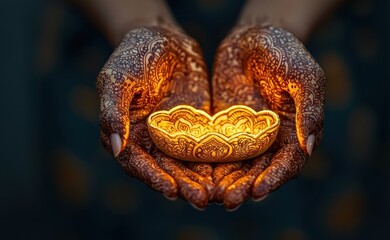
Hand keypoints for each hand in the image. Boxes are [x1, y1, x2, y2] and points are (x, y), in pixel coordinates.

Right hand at [97, 26, 213, 208]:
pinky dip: (215, 162)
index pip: (137, 163)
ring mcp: (174, 136)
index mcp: (125, 134)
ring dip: (200, 181)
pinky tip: (230, 172)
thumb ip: (112, 111)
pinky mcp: (195, 128)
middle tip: (201, 200)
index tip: (171, 189)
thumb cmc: (133, 55)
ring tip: (217, 194)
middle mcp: (150, 141)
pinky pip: (205, 148)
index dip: (153, 177)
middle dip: (182, 186)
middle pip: (165, 170)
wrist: (162, 37)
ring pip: (187, 165)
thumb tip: (116, 148)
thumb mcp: (116, 79)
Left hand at [211, 25, 324, 209]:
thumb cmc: (285, 51)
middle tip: (228, 200)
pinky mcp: (223, 127)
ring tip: (210, 195)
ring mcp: (244, 134)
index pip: (286, 164)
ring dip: (225, 182)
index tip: (258, 190)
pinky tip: (195, 174)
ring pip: (236, 165)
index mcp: (294, 132)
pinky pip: (215, 148)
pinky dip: (207, 163)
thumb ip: (310, 110)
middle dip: (245, 187)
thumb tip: (310, 148)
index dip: (274, 179)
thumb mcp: (305, 76)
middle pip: (258, 171)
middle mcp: (269, 139)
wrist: (254, 35)